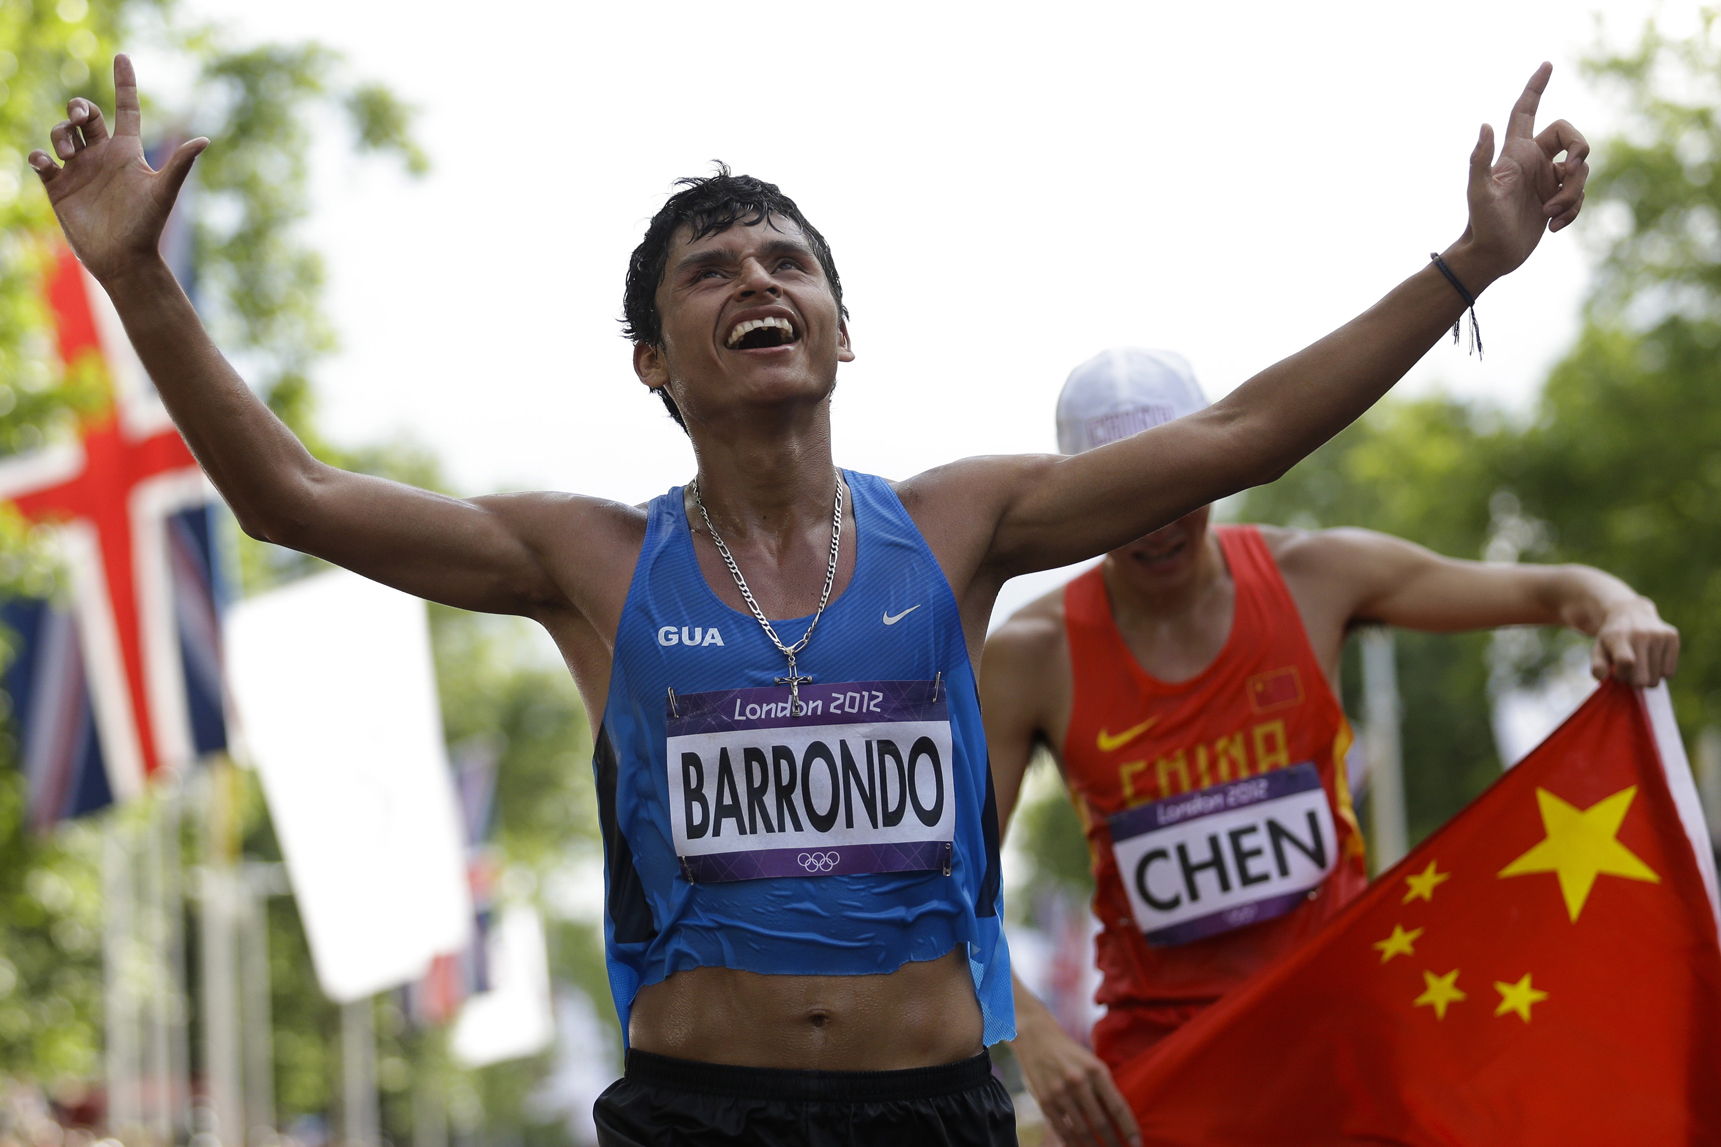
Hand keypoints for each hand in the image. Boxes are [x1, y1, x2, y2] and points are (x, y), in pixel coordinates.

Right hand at [27, 54, 207, 282]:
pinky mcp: (59, 187)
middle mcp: (103, 156)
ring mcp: (80, 170)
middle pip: (86, 115)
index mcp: (128, 152)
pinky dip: (39, 156)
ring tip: (67, 152)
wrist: (123, 259)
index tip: (123, 56)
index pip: (126, 108)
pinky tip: (46, 162)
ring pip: (62, 133)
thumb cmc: (147, 226)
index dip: (124, 83)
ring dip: (60, 132)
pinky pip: (41, 160)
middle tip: (79, 116)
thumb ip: (179, 164)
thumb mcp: (163, 192)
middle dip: (79, 106)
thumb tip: (204, 140)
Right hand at [1013, 1015, 1139, 1146]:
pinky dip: (1072, 1143)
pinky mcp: (1044, 1100)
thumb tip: (1118, 1119)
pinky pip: (1062, 1129)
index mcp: (1096, 1070)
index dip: (1129, 1128)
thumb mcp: (1092, 1063)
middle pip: (1100, 1123)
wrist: (1036, 1037)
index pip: (1118, 1106)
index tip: (1137, 1144)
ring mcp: (1060, 1092)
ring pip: (1081, 1130)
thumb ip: (1103, 1088)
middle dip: (1113, 1143)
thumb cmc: (1070, 1052)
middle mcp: (1079, 1082)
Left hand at [1459, 63, 1589, 281]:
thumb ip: (1480, 159)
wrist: (1490, 256)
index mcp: (1516, 152)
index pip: (1525, 110)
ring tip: (1547, 214)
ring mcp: (1545, 181)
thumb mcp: (1479, 191)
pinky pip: (1579, 196)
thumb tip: (1484, 125)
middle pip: (1571, 138)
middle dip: (1580, 151)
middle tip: (1571, 171)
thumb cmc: (1481, 224)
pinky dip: (1571, 211)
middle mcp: (1533, 162)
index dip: (1536, 87)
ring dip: (1571, 194)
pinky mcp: (1555, 200)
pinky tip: (1552, 227)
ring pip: (1581, 172)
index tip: (1547, 64)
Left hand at [1591, 598, 1678, 687]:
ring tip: (1640, 664)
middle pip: (1644, 678)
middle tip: (1629, 671)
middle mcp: (1642, 634)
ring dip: (1647, 677)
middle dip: (1634, 681)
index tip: (1617, 673)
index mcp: (1620, 637)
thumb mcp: (1598, 650)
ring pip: (1657, 678)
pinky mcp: (1672, 636)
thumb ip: (1598, 667)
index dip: (1622, 675)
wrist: (1630, 612)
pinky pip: (1669, 672)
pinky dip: (1659, 672)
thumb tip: (1604, 678)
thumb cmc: (1612, 639)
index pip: (1626, 662)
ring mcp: (1659, 635)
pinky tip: (1651, 660)